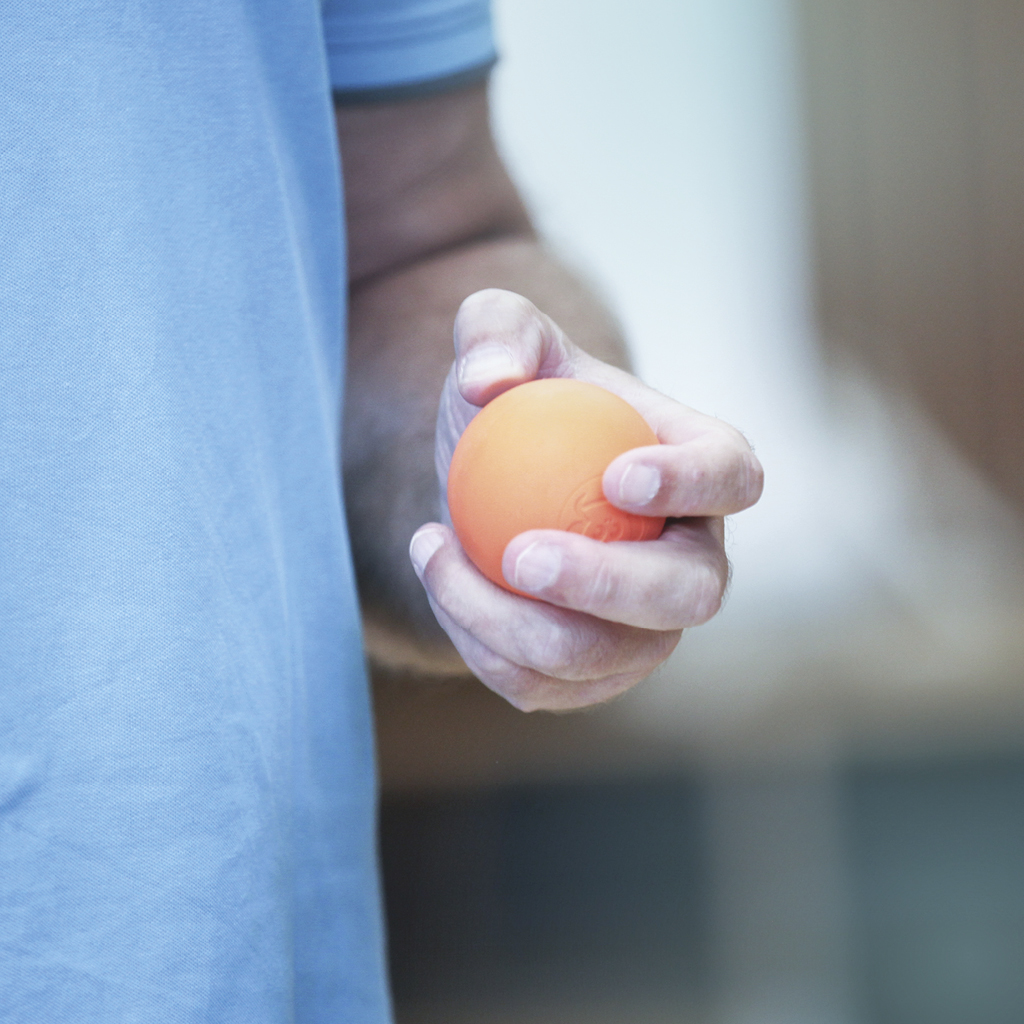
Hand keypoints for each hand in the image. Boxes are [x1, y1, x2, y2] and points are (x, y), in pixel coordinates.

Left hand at [408, 289, 762, 710]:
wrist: (488, 484)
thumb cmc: (515, 405)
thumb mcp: (499, 338)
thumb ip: (496, 330)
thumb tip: (487, 381)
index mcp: (700, 468)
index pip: (733, 476)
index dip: (693, 485)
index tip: (614, 477)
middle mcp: (692, 559)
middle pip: (691, 595)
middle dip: (609, 586)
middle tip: (519, 554)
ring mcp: (648, 627)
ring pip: (605, 657)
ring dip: (510, 624)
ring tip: (433, 550)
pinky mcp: (594, 672)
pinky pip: (544, 686)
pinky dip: (480, 648)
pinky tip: (439, 580)